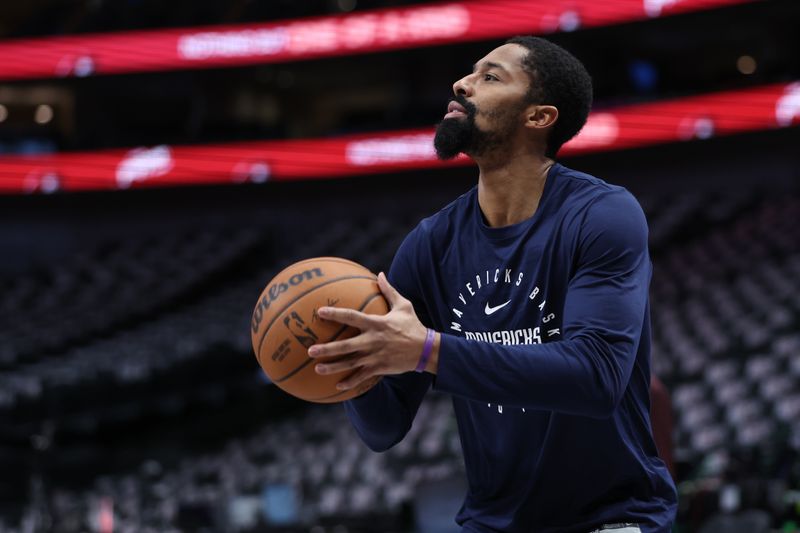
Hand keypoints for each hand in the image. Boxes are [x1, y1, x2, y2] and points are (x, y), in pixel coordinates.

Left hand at [308, 272, 436, 390]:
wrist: (426, 350)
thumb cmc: (413, 325)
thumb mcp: (404, 306)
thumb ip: (389, 291)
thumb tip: (380, 274)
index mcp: (376, 324)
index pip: (352, 317)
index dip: (335, 314)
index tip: (319, 312)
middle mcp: (373, 341)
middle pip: (346, 346)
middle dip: (327, 349)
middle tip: (310, 350)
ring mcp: (375, 356)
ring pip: (350, 364)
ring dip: (333, 367)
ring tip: (317, 369)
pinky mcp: (380, 368)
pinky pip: (362, 377)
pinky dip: (350, 382)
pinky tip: (337, 386)